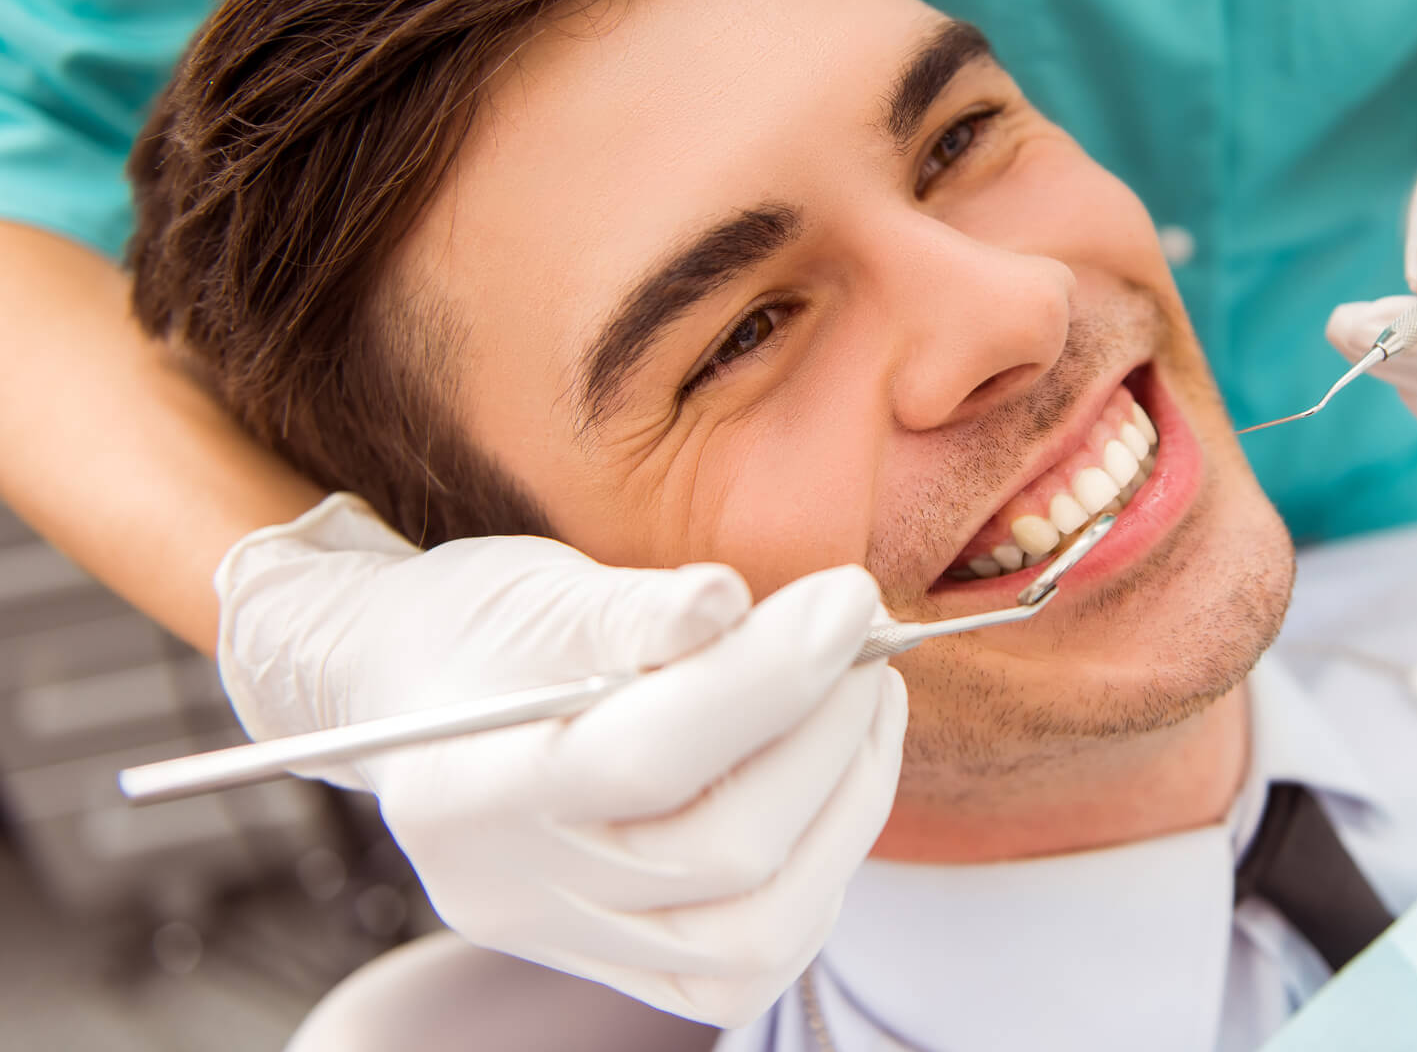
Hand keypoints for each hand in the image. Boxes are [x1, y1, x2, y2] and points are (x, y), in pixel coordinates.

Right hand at [215, 494, 906, 1025]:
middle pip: (720, 853)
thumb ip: (634, 610)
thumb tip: (729, 602)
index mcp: (469, 788)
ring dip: (847, 808)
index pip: (646, 756)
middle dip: (829, 735)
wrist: (412, 691)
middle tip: (866, 640)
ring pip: (755, 933)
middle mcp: (512, 892)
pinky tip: (830, 781)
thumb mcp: (533, 591)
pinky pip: (749, 962)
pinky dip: (819, 872)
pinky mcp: (622, 963)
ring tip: (865, 705)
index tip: (850, 598)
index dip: (769, 678)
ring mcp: (569, 941)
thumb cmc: (475, 628)